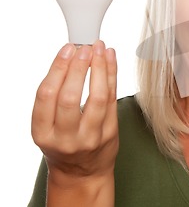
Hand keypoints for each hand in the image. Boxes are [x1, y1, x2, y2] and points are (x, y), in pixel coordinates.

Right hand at [32, 41, 118, 186]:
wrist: (82, 173)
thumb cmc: (63, 142)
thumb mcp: (48, 125)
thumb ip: (55, 96)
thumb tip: (70, 56)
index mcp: (42, 133)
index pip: (46, 96)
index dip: (57, 69)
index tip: (67, 49)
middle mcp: (65, 138)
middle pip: (70, 97)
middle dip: (78, 67)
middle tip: (85, 48)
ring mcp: (89, 137)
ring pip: (96, 98)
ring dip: (100, 68)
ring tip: (100, 49)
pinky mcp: (109, 134)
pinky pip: (112, 99)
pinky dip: (112, 76)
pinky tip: (110, 60)